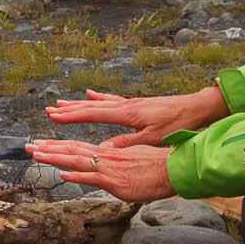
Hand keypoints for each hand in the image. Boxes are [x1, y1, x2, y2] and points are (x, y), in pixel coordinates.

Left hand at [24, 139, 176, 201]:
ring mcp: (110, 168)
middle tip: (27, 146)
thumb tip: (101, 168)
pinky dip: (77, 174)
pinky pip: (93, 177)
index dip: (57, 146)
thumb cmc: (158, 167)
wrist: (176, 169)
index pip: (78, 147)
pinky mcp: (117, 181)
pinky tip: (63, 173)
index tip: (40, 144)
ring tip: (36, 153)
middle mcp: (106, 157)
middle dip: (48, 148)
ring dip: (55, 156)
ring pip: (77, 159)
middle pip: (72, 150)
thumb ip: (115, 165)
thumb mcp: (133, 162)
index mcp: (109, 153)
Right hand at [44, 86, 227, 145]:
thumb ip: (126, 143)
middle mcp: (125, 105)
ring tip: (61, 102)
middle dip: (68, 110)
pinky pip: (110, 100)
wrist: (195, 108)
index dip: (71, 117)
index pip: (92, 114)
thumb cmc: (176, 125)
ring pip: (98, 103)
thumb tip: (102, 149)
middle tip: (48, 110)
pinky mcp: (136, 104)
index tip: (53, 117)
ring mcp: (130, 103)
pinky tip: (90, 94)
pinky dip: (97, 98)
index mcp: (126, 113)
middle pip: (91, 107)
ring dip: (78, 104)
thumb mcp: (152, 139)